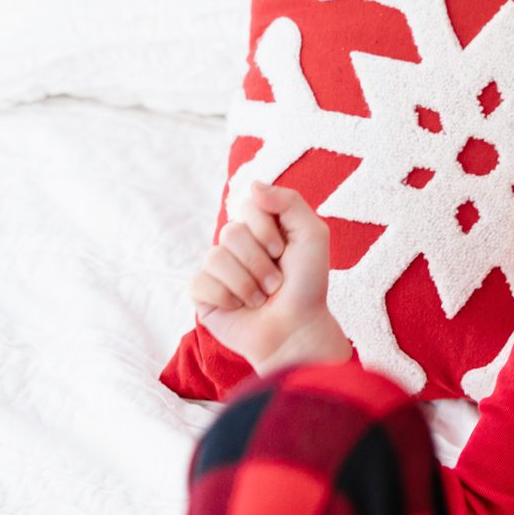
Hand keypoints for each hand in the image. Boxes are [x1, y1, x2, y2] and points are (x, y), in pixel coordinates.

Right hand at [191, 181, 347, 373]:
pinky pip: (201, 282)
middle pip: (230, 232)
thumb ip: (288, 202)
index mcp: (258, 226)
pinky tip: (240, 307)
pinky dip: (228, 297)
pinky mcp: (202, 294)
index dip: (265, 229)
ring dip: (248, 283)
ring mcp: (216, 268)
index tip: (283, 251)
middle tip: (276, 282)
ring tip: (262, 297)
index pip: (245, 205)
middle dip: (260, 262)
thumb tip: (251, 184)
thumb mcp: (312, 235)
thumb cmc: (307, 284)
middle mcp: (234, 244)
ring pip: (215, 257)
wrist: (297, 330)